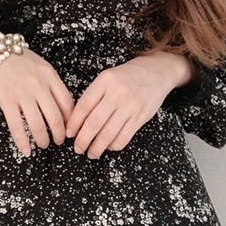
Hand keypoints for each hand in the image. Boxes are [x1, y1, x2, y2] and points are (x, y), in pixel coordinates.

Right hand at [0, 49, 75, 156]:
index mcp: (50, 76)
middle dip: (59, 134)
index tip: (70, 127)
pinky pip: (17, 127)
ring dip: (43, 140)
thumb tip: (63, 106)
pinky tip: (26, 150)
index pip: (67, 103)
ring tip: (44, 144)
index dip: (71, 119)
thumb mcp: (41, 66)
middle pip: (55, 117)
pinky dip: (22, 142)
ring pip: (37, 125)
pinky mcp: (7, 101)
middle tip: (59, 141)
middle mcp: (39, 86)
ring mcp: (22, 94)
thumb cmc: (17, 59)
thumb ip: (52, 83)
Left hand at [64, 52, 192, 158]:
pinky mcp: (141, 117)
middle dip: (83, 140)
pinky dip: (113, 146)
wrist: (156, 72)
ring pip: (108, 134)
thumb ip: (94, 95)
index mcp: (105, 81)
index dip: (74, 123)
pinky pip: (124, 137)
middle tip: (78, 148)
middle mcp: (117, 93)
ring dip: (97, 148)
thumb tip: (77, 121)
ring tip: (91, 153)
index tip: (69, 133)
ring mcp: (130, 106)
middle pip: (94, 123)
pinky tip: (108, 146)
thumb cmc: (128, 76)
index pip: (84, 106)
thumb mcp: (107, 77)